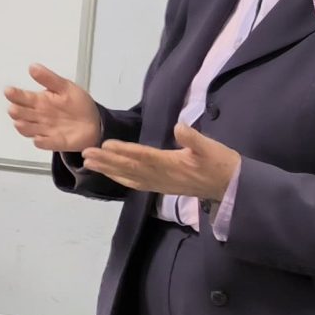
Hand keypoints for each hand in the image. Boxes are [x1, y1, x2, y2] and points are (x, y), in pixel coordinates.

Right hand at [5, 63, 102, 154]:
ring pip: (29, 129)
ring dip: (24, 127)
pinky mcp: (54, 142)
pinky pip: (45, 143)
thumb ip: (48, 78)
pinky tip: (38, 139)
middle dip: (16, 112)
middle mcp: (38, 116)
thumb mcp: (65, 87)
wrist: (94, 122)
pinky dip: (41, 142)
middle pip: (22, 114)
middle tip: (13, 109)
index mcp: (39, 101)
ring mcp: (45, 130)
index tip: (9, 91)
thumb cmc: (78, 104)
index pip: (22, 97)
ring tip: (20, 123)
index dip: (15, 95)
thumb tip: (33, 67)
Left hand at [78, 122, 241, 202]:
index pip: (143, 156)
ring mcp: (159, 183)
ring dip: (108, 169)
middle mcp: (161, 176)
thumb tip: (180, 127)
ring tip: (88, 163)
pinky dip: (120, 178)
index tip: (106, 145)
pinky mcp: (160, 187)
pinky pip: (135, 184)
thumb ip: (195, 138)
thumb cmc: (220, 163)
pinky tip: (109, 174)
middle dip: (106, 161)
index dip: (124, 151)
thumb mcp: (211, 147)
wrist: (229, 186)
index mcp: (172, 164)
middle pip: (129, 168)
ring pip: (128, 177)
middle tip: (86, 154)